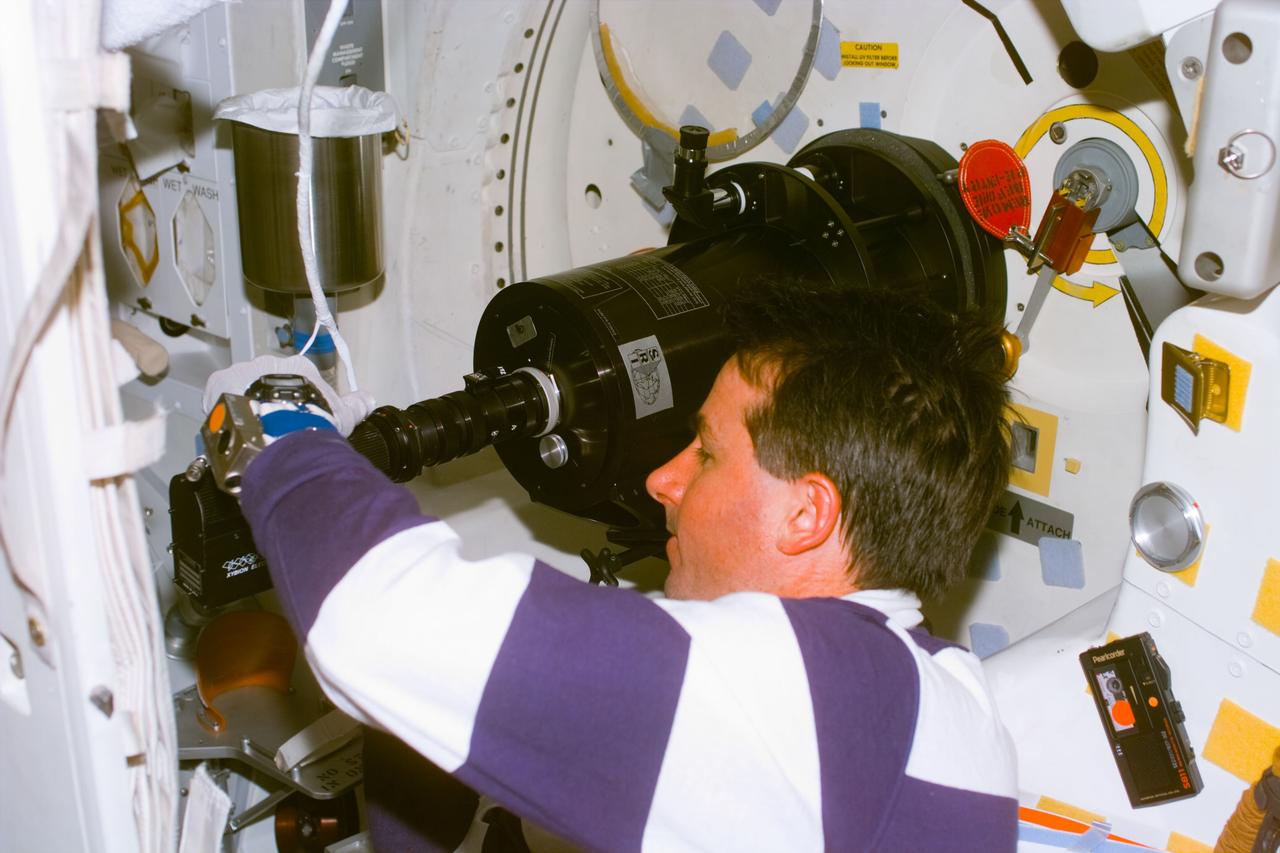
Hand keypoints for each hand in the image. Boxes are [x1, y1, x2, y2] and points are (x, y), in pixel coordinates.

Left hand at [203, 355, 373, 436]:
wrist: (280, 431)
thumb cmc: (313, 420)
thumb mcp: (343, 414)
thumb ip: (356, 404)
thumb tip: (368, 399)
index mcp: (297, 366)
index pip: (296, 378)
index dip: (296, 399)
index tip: (296, 415)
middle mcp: (267, 362)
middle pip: (266, 381)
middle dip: (268, 400)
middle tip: (272, 426)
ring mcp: (242, 372)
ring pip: (241, 389)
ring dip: (245, 405)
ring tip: (251, 431)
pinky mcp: (219, 385)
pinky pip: (219, 398)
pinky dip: (225, 411)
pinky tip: (233, 429)